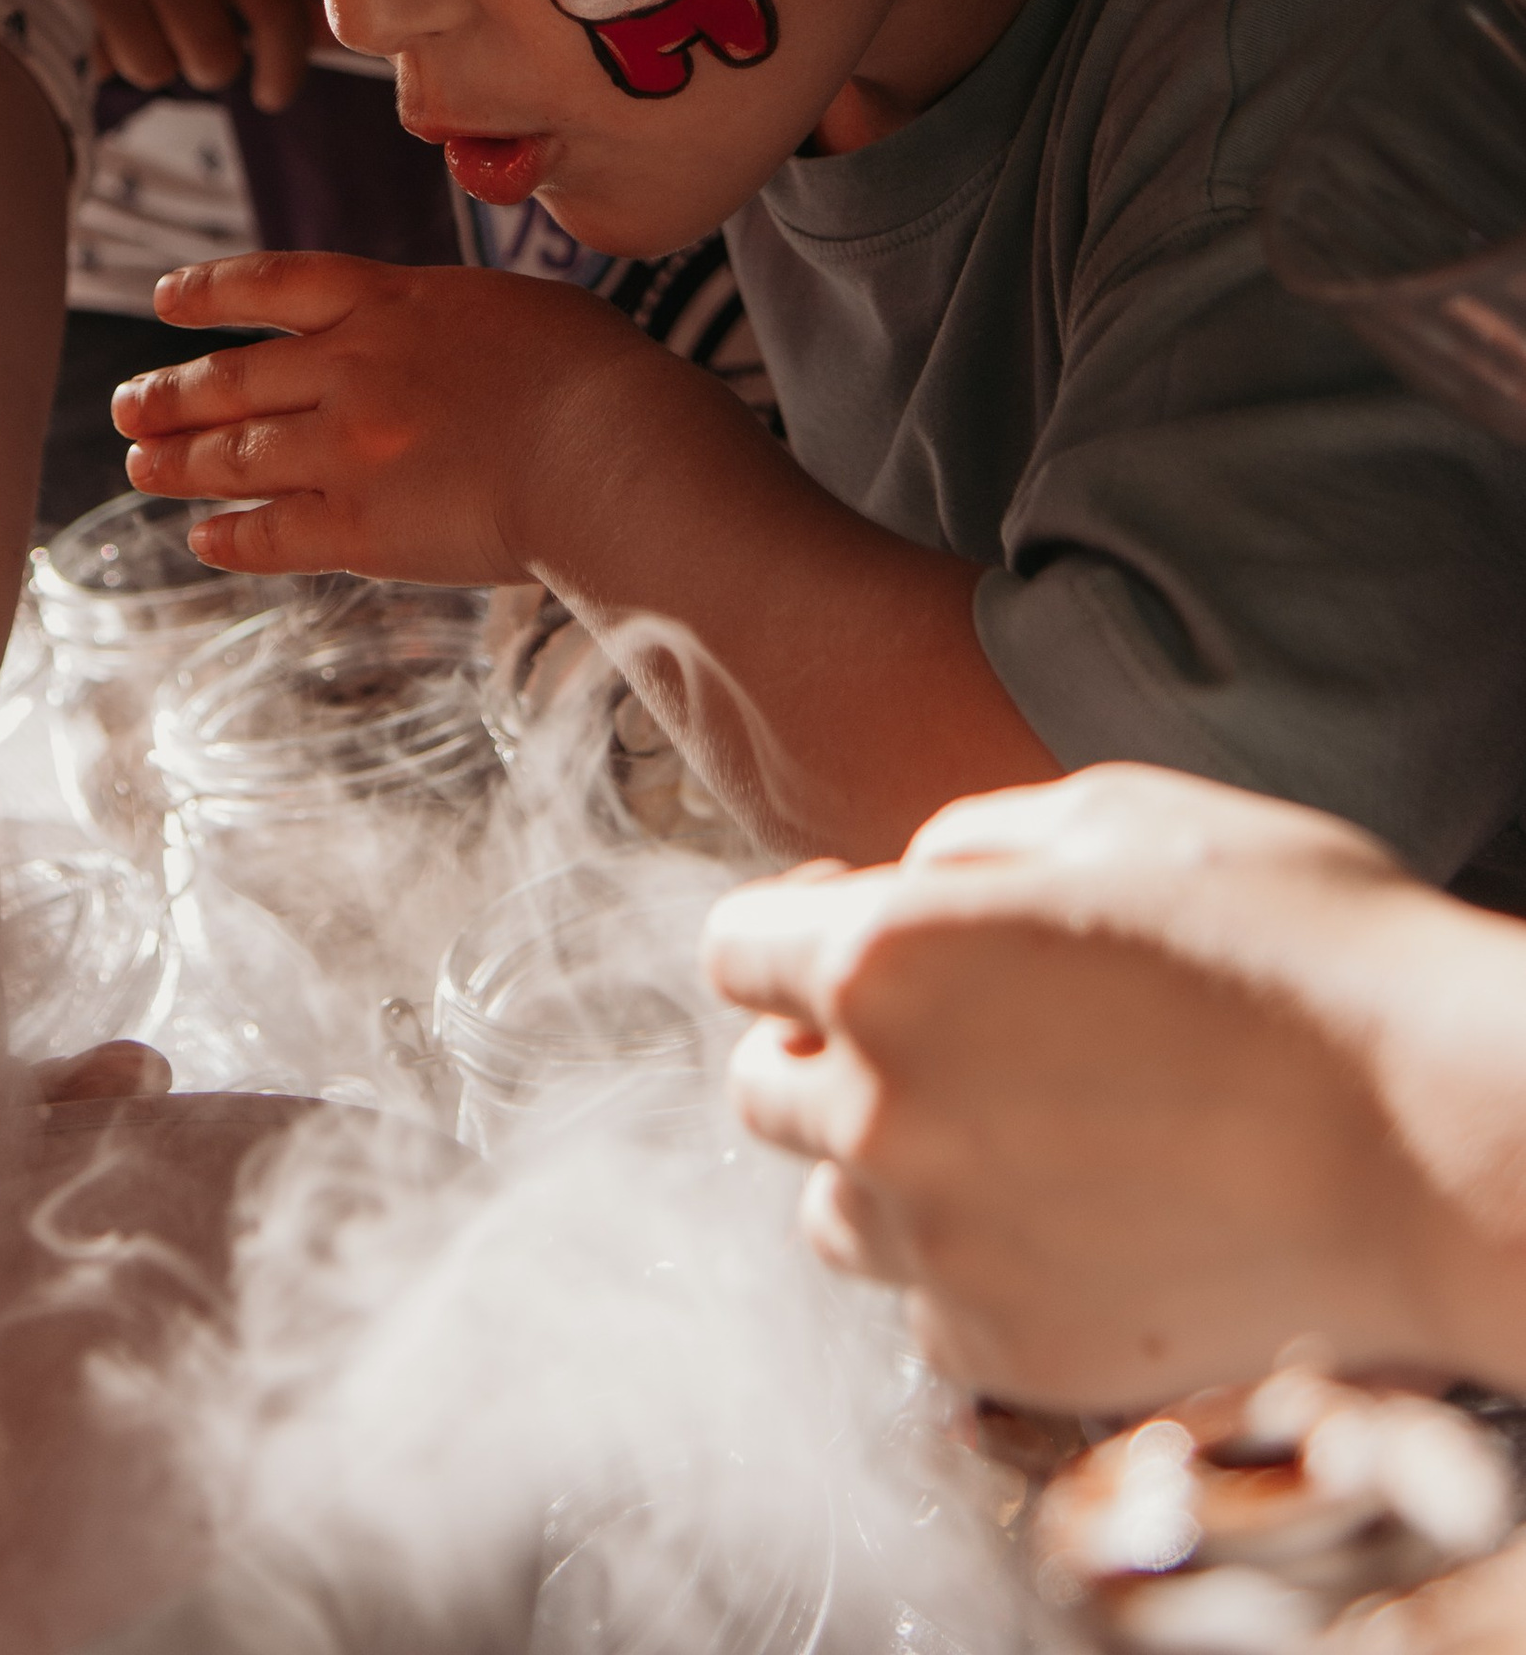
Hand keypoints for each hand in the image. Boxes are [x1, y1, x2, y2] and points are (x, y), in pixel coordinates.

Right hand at [42, 0, 313, 110]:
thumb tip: (330, 43)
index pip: (273, 5)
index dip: (286, 63)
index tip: (278, 91)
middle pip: (214, 57)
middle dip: (208, 61)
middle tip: (184, 29)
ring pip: (158, 70)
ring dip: (150, 56)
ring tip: (126, 6)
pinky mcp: (51, 4)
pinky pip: (106, 67)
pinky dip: (105, 54)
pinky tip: (88, 7)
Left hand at [115, 249, 655, 584]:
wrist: (611, 452)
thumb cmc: (595, 376)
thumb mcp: (512, 307)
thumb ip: (445, 320)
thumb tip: (426, 334)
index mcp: (391, 300)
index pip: (274, 284)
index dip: (210, 293)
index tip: (166, 301)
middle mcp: (350, 367)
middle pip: (233, 378)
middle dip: (170, 393)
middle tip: (128, 405)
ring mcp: (347, 449)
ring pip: (236, 455)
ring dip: (180, 462)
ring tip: (140, 466)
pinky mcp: (360, 529)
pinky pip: (272, 532)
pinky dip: (230, 536)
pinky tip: (204, 538)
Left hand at [701, 766, 1484, 1409]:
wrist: (1434, 1138)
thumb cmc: (1293, 951)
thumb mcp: (1113, 818)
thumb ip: (966, 845)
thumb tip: (897, 880)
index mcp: (882, 959)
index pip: (734, 950)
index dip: (795, 931)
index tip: (860, 931)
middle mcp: (879, 1110)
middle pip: (765, 1091)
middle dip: (828, 1050)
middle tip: (950, 1033)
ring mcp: (942, 1246)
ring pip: (838, 1212)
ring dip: (889, 1169)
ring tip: (1020, 1132)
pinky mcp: (1012, 1350)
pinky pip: (931, 1311)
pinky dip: (975, 1269)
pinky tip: (1076, 1217)